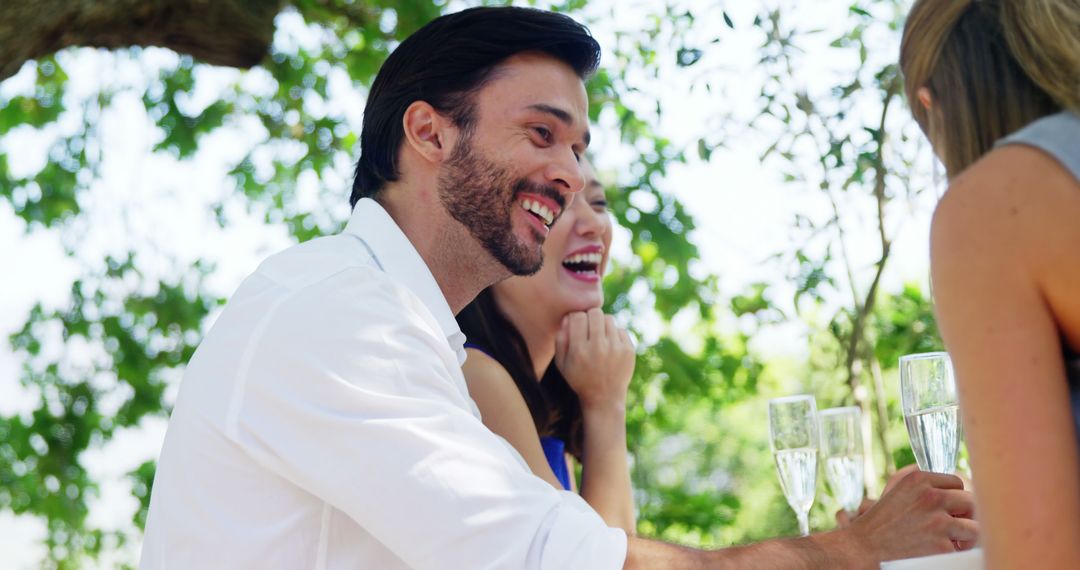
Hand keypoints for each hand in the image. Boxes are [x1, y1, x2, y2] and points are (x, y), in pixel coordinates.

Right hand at [554, 308, 633, 410]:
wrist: (604, 398)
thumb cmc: (579, 378)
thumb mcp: (562, 363)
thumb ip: (561, 339)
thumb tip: (568, 316)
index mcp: (579, 351)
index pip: (577, 316)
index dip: (575, 317)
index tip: (576, 325)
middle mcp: (598, 348)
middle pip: (595, 313)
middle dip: (590, 316)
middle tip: (589, 326)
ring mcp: (616, 349)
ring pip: (608, 319)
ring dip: (602, 324)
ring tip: (599, 336)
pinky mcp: (628, 351)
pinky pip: (620, 329)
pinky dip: (614, 334)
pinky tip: (609, 346)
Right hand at [843, 469, 977, 563]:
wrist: (863, 547)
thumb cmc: (881, 522)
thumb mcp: (898, 492)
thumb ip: (925, 486)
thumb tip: (957, 484)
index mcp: (919, 479)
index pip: (957, 482)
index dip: (953, 497)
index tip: (945, 508)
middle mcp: (931, 497)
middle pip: (970, 501)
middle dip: (963, 515)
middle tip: (951, 525)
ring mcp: (938, 522)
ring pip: (974, 527)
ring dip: (965, 536)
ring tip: (951, 541)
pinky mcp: (942, 546)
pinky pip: (963, 549)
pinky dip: (954, 552)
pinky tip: (938, 551)